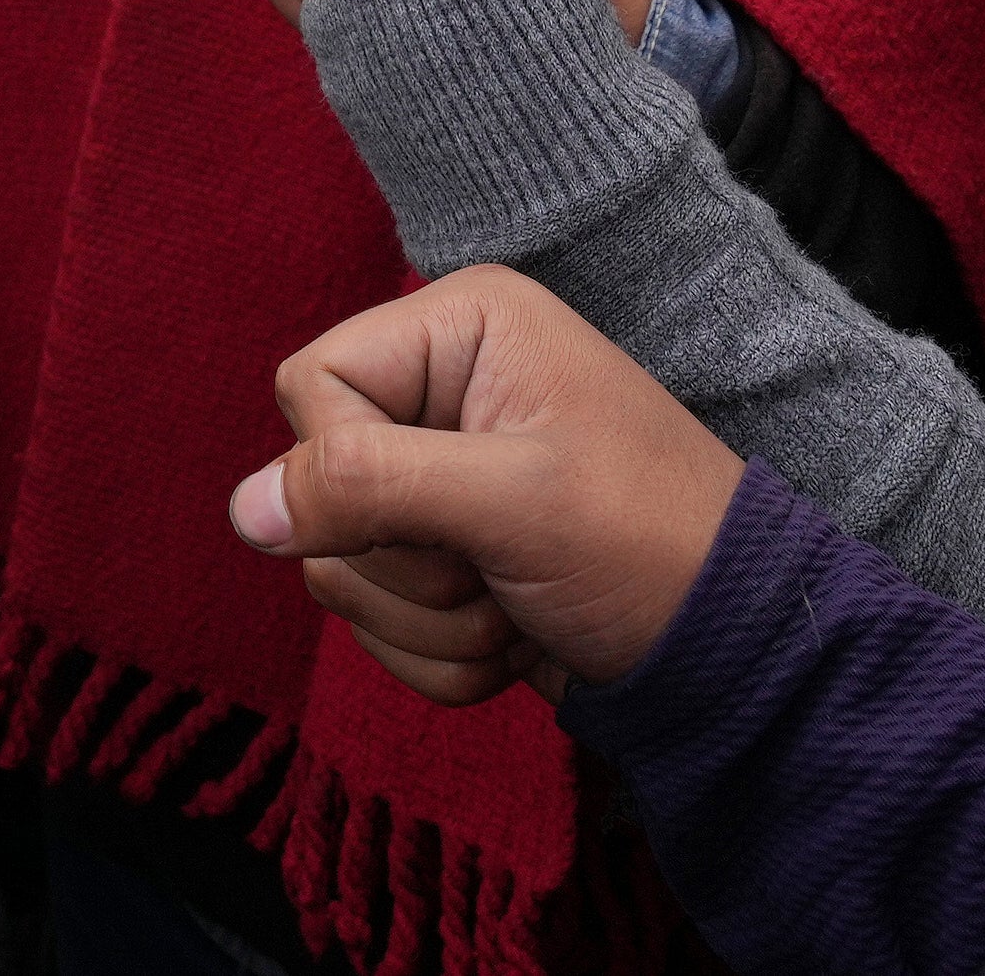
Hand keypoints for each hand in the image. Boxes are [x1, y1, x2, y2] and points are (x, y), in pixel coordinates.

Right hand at [225, 267, 746, 702]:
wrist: (738, 656)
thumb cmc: (653, 547)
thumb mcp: (514, 501)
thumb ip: (370, 486)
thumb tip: (245, 510)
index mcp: (461, 328)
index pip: (310, 387)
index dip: (350, 468)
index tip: (443, 509)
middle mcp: (441, 392)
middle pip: (318, 487)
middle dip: (406, 563)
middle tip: (498, 564)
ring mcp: (440, 483)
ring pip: (340, 565)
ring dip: (428, 620)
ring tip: (519, 601)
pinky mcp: (447, 562)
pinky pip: (377, 621)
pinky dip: (441, 655)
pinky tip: (517, 636)